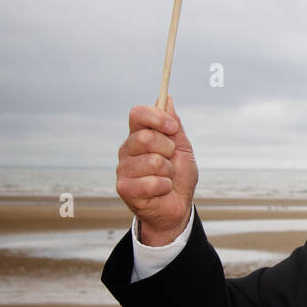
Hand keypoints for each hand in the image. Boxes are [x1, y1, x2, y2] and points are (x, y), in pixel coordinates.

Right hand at [115, 98, 198, 245]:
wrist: (177, 207)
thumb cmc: (179, 176)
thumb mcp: (182, 148)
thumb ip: (174, 126)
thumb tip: (166, 98)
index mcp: (139, 135)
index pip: (137, 114)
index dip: (156, 117)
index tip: (173, 128)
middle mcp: (127, 149)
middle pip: (146, 137)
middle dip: (168, 150)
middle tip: (170, 161)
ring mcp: (123, 169)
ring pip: (153, 161)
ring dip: (168, 172)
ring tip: (166, 178)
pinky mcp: (124, 188)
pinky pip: (152, 182)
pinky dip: (164, 187)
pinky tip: (160, 190)